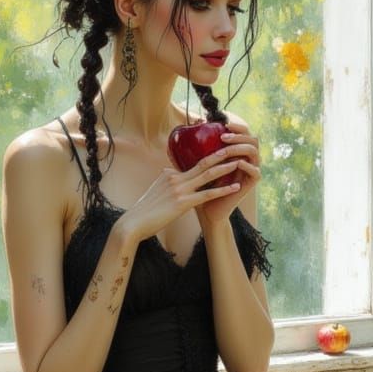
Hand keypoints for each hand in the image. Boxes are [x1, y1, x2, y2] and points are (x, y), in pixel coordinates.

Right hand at [115, 155, 243, 246]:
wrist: (133, 224)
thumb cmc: (143, 213)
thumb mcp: (155, 193)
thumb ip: (166, 184)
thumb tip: (171, 178)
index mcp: (168, 174)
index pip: (191, 166)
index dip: (208, 160)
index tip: (221, 154)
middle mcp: (174, 177)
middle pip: (202, 163)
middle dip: (220, 154)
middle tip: (235, 147)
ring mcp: (179, 189)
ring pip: (207, 175)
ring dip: (225, 168)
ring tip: (239, 162)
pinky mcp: (182, 203)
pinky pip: (207, 194)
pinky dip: (223, 189)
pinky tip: (235, 187)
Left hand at [194, 130, 261, 227]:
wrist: (207, 210)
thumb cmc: (200, 187)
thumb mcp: (197, 166)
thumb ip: (196, 150)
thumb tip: (180, 133)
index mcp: (236, 152)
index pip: (242, 132)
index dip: (235, 125)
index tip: (223, 123)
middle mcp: (246, 158)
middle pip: (252, 138)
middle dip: (238, 134)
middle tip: (223, 135)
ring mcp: (250, 170)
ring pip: (254, 150)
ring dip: (240, 147)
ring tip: (225, 148)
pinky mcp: (251, 183)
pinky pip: (256, 171)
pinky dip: (247, 165)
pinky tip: (237, 163)